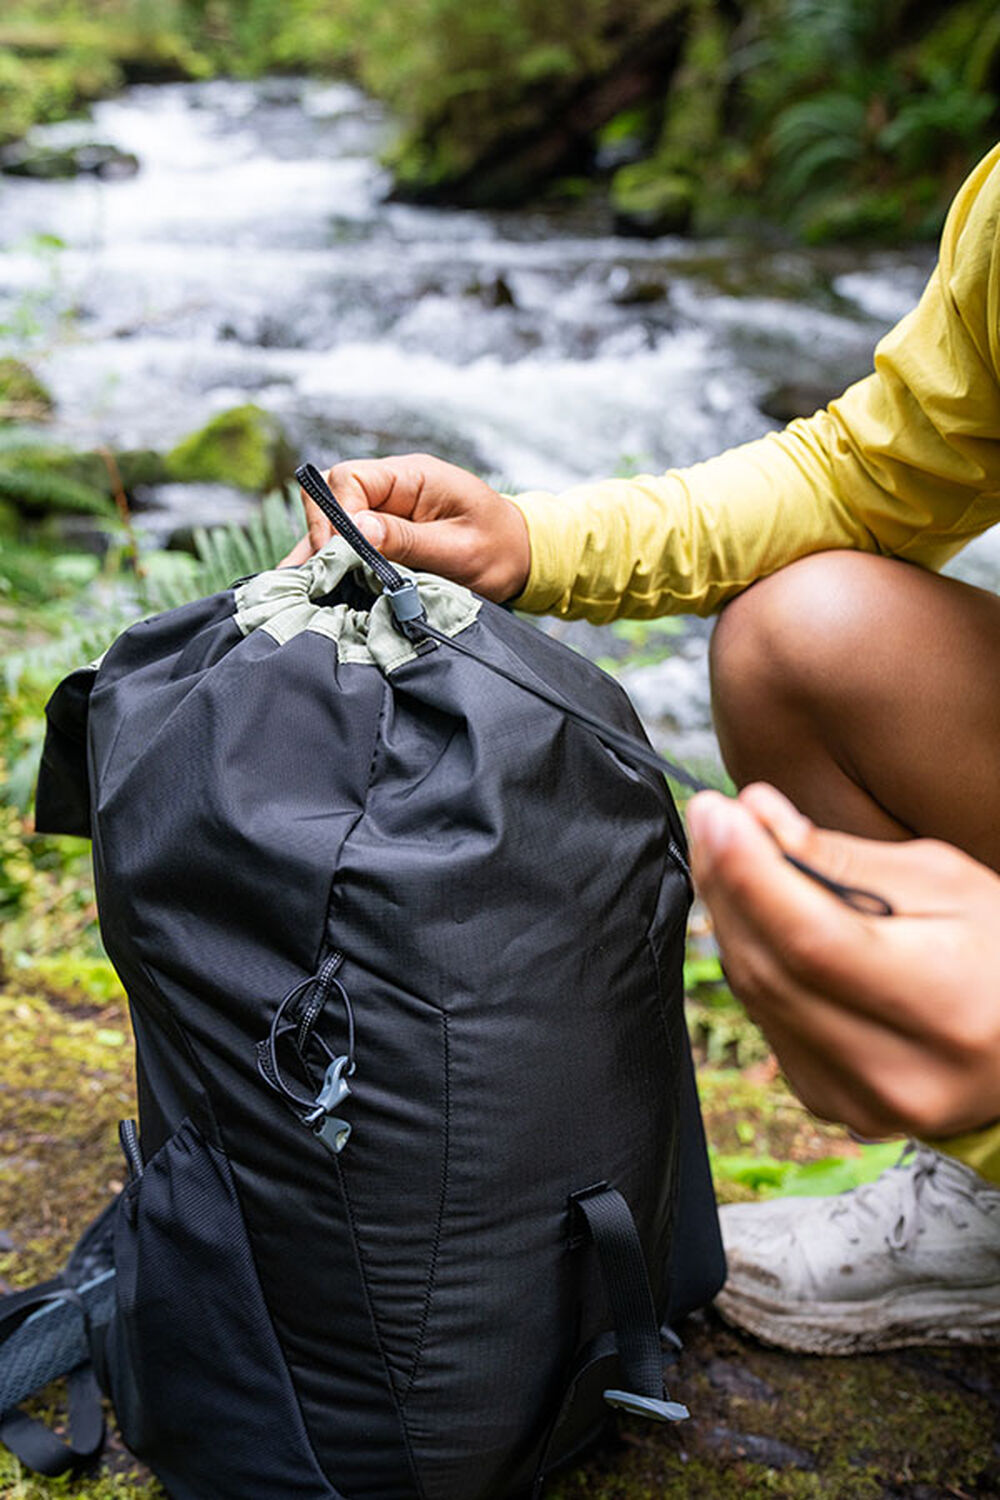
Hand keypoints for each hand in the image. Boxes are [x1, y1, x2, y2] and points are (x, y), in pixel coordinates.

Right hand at [280, 453, 530, 601]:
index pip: (349, 480)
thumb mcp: (459, 550)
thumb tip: (357, 530)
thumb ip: (408, 540)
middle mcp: (392, 487)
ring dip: (323, 553)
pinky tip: (321, 588)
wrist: (521, 558)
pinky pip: (345, 542)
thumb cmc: (499, 550)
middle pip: (330, 496)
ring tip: (315, 588)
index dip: (336, 517)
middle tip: (331, 577)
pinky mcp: (382, 534)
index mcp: (413, 476)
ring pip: (331, 520)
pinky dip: (332, 564)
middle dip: (324, 536)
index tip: (342, 557)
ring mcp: (385, 510)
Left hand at [687, 782, 999, 1141]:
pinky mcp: (830, 1102)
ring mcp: (858, 1099)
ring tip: (731, 853)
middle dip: (729, 883)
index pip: (813, 942)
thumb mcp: (946, 883)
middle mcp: (897, 1072)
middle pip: (771, 969)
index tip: (718, 812)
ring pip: (755, 995)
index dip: (751, 874)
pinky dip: (753, 960)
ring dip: (731, 918)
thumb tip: (758, 814)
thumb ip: (846, 857)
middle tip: (714, 817)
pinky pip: (765, 1018)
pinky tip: (758, 916)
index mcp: (944, 1008)